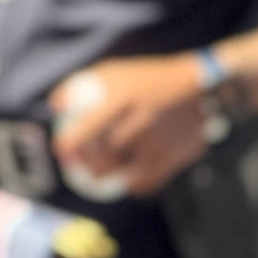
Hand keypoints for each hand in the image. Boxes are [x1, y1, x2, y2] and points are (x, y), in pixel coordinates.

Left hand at [46, 55, 210, 197]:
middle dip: (85, 163)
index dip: (72, 143)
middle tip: (77, 163)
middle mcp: (141, 121)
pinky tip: (124, 179)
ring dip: (104, 176)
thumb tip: (55, 106)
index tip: (61, 150)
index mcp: (124, 97)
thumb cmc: (149, 78)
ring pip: (121, 172)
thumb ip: (81, 85)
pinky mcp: (175, 157)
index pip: (90, 127)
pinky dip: (131, 186)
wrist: (202, 86)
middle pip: (103, 154)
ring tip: (96, 171)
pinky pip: (145, 183)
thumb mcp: (114, 71)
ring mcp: (159, 141)